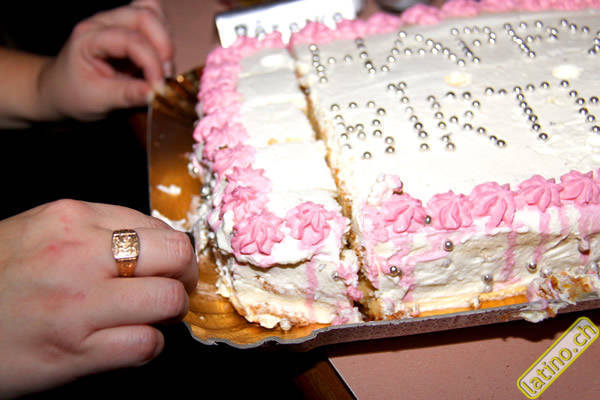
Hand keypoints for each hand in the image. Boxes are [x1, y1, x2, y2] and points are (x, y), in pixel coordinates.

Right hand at [0, 199, 197, 397]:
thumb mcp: (40, 232)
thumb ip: (97, 231)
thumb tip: (156, 244)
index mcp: (72, 218)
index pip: (158, 226)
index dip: (172, 251)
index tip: (169, 266)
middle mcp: (78, 254)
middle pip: (175, 256)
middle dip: (184, 276)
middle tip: (174, 289)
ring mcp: (77, 302)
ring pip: (168, 300)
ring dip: (168, 313)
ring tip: (149, 317)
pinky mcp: (73, 350)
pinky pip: (145, 344)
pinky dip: (148, 346)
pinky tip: (129, 342)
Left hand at [37, 0, 173, 120]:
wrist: (60, 90)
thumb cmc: (73, 94)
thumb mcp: (96, 101)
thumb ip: (127, 95)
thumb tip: (156, 93)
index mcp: (89, 37)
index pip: (130, 40)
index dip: (151, 63)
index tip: (159, 89)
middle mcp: (103, 22)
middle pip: (145, 16)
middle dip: (163, 46)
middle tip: (164, 76)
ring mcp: (117, 22)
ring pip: (153, 13)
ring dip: (165, 41)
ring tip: (162, 69)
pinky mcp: (129, 28)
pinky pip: (155, 21)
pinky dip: (164, 38)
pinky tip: (160, 60)